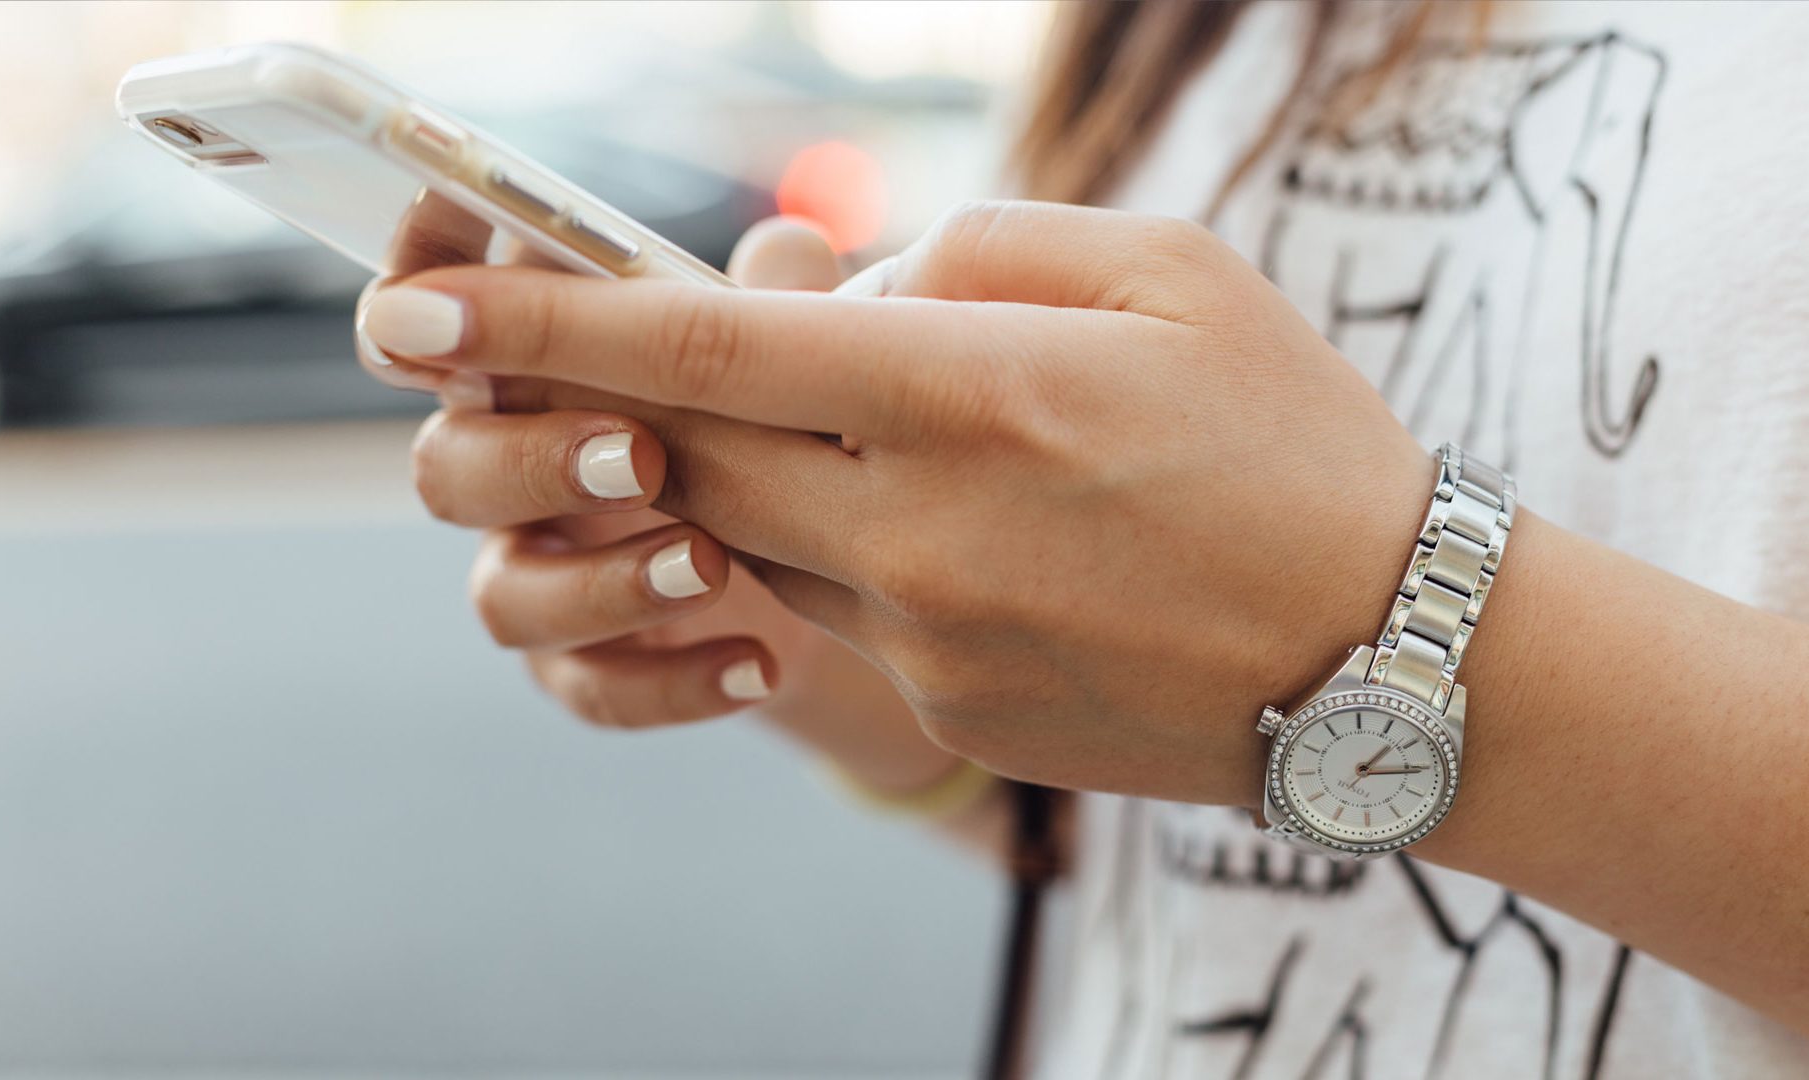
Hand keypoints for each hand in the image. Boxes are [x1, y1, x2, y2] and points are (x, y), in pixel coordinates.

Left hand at [356, 201, 1436, 805]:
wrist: (1393, 660)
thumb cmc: (1296, 439)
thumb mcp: (1169, 271)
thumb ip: (978, 247)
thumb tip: (840, 282)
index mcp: (977, 392)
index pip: (706, 349)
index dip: (545, 323)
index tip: (415, 312)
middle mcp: (924, 527)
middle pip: (691, 451)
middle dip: (617, 398)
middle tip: (593, 354)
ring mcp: (929, 637)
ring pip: (755, 534)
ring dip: (758, 467)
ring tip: (885, 426)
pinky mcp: (947, 706)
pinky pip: (841, 608)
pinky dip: (852, 544)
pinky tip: (972, 527)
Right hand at [369, 219, 949, 794]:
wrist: (837, 568)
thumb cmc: (779, 417)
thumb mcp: (791, 352)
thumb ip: (777, 299)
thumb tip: (791, 247)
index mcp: (533, 365)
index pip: (434, 321)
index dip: (415, 298)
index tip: (440, 294)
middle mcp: (510, 466)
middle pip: (446, 467)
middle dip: (532, 460)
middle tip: (642, 455)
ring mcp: (540, 572)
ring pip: (504, 595)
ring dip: (602, 582)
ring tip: (713, 564)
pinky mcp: (585, 664)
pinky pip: (590, 688)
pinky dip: (672, 681)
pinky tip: (758, 664)